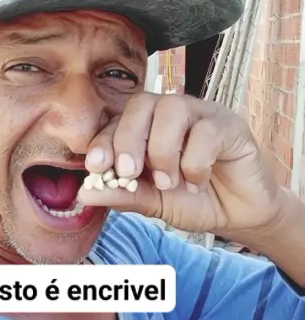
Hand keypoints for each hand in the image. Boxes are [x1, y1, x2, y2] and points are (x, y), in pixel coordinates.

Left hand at [77, 92, 285, 239]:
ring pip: (172, 109)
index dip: (104, 140)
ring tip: (168, 182)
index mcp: (146, 127)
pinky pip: (206, 131)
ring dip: (163, 150)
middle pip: (141, 103)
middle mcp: (171, 114)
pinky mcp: (229, 125)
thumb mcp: (151, 202)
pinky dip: (195, 163)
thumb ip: (122, 194)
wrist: (236, 216)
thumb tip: (84, 194)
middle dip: (128, 139)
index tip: (96, 166)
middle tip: (129, 172)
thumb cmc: (191, 200)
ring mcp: (201, 115)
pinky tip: (196, 184)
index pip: (118, 120)